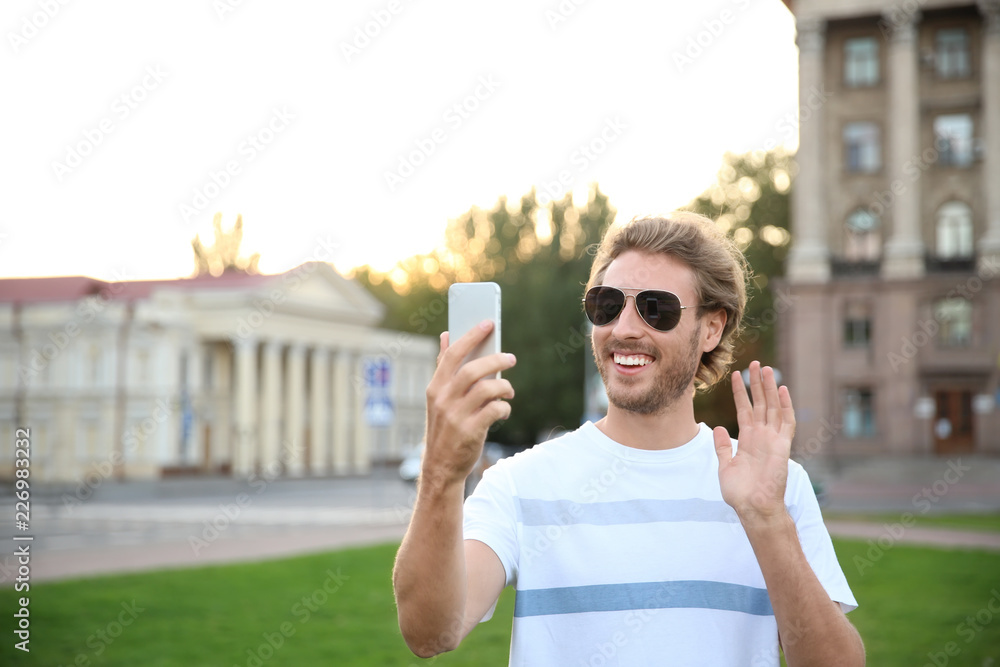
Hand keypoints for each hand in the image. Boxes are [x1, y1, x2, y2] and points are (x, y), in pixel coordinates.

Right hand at [423, 320, 515, 487]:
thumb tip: (446, 336)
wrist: (440, 466)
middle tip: (510, 357)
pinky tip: (503, 410)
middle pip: (472, 369)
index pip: (453, 354)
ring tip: (508, 390)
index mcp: (435, 387)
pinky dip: (504, 408)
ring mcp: (456, 416)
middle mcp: (444, 399)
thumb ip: (443, 367)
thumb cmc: (444, 427)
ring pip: (487, 389)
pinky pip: (494, 411)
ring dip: (503, 386)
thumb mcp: (438, 397)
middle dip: (495, 359)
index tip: (488, 322)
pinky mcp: (470, 432)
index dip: (471, 336)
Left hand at [712, 361, 795, 521]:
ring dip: (769, 388)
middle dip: (756, 384)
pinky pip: (785, 423)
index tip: (735, 375)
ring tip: (766, 369)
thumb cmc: (739, 492)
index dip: (740, 392)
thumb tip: (717, 427)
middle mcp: (761, 436)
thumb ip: (722, 446)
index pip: (744, 409)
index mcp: (747, 440)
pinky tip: (781, 390)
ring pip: (772, 408)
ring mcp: (772, 440)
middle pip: (760, 403)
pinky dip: (785, 406)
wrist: (753, 508)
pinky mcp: (782, 446)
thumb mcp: (725, 466)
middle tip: (754, 363)